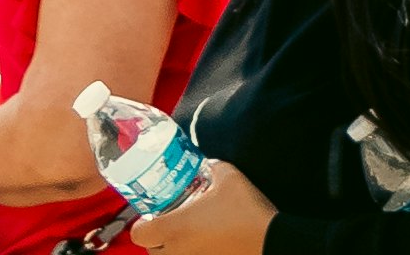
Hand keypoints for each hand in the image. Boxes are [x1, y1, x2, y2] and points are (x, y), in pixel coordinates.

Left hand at [127, 156, 278, 254]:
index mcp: (175, 228)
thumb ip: (212, 167)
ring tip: (187, 231)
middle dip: (156, 236)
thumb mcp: (229, 177)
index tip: (152, 214)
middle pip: (151, 249)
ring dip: (172, 246)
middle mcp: (178, 250)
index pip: (139, 233)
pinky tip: (204, 239)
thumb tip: (208, 164)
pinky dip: (189, 251)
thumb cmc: (246, 211)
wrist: (270, 240)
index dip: (141, 223)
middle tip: (169, 220)